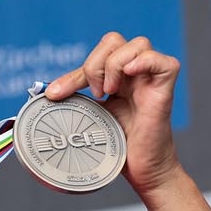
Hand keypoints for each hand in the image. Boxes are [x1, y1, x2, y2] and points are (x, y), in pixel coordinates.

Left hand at [43, 32, 181, 193]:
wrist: (141, 170)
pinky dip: (143, 62)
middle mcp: (136, 73)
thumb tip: (44, 92)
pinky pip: (163, 61)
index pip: (95, 55)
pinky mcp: (166, 89)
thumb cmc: (119, 147)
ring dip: (114, 65)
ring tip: (109, 93)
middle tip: (95, 94)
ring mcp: (152, 79)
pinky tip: (129, 78)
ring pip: (137, 44)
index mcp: (118, 76)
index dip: (73, 73)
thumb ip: (75, 99)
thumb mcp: (90, 115)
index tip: (54, 94)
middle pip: (114, 40)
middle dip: (94, 64)